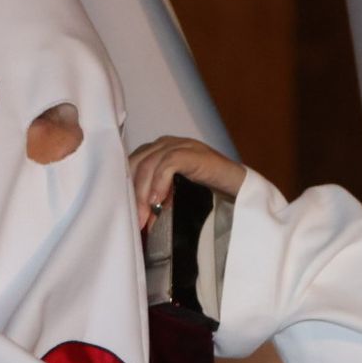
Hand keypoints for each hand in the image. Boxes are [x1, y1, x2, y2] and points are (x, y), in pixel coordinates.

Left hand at [128, 137, 246, 228]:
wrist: (237, 185)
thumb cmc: (206, 189)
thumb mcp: (174, 193)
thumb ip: (157, 199)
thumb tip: (141, 218)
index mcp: (157, 149)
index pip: (131, 164)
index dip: (125, 186)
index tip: (124, 211)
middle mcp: (165, 143)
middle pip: (136, 163)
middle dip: (132, 193)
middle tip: (135, 219)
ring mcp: (179, 144)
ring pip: (149, 164)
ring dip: (144, 193)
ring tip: (145, 216)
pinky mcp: (191, 152)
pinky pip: (168, 164)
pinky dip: (160, 183)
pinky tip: (158, 202)